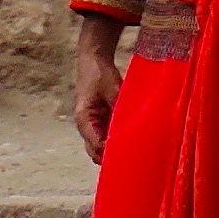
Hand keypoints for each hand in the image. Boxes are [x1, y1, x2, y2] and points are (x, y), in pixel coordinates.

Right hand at [73, 22, 124, 164]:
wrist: (94, 60)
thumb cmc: (100, 74)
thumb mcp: (113, 90)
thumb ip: (119, 111)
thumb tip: (130, 131)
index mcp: (84, 119)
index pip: (96, 145)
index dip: (112, 152)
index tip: (130, 153)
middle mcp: (86, 127)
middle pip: (96, 152)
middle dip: (112, 157)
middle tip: (134, 157)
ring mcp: (92, 126)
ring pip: (101, 149)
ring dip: (114, 151)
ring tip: (134, 152)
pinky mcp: (99, 123)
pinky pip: (106, 139)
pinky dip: (116, 142)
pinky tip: (131, 142)